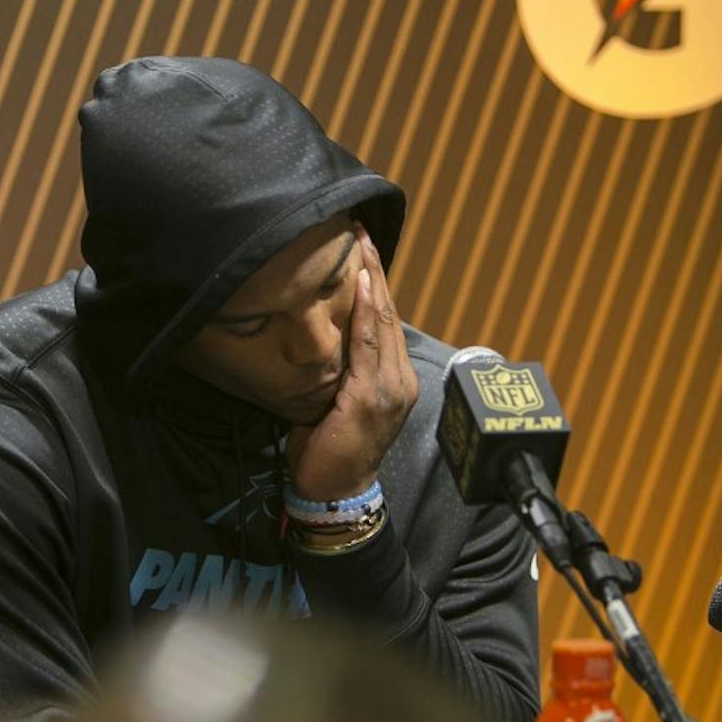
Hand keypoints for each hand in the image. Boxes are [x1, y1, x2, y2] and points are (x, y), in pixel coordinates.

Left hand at [285, 228, 417, 500]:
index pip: (385, 321)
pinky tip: (363, 284)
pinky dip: (367, 312)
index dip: (378, 281)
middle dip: (376, 269)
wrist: (335, 493)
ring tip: (363, 244)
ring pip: (382, 322)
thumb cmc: (329, 449)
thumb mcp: (337, 401)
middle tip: (363, 229)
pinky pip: (369, 346)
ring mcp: (390, 388)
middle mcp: (399, 379)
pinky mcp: (372, 397)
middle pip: (388, 313)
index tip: (366, 245)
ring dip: (373, 279)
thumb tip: (322, 336)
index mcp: (393, 379)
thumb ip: (341, 370)